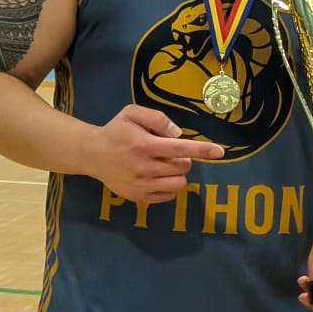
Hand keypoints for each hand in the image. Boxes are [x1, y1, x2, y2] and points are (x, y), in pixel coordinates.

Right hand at [80, 103, 223, 202]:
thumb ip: (157, 118)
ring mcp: (141, 185)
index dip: (202, 150)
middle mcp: (144, 167)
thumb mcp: (132, 113)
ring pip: (178, 183)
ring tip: (164, 165)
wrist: (92, 154)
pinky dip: (169, 186)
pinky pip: (168, 196)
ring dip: (177, 173)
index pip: (180, 148)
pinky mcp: (139, 198)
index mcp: (144, 145)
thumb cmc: (116, 131)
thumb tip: (178, 134)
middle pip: (182, 166)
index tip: (220, 152)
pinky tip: (157, 176)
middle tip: (166, 152)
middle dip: (182, 158)